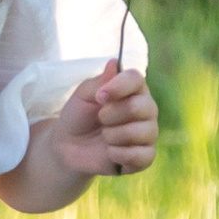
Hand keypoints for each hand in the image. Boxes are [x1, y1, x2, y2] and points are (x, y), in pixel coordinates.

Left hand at [48, 62, 157, 182]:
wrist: (69, 146)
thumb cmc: (79, 116)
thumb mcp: (83, 95)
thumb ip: (99, 82)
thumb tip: (114, 63)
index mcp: (133, 89)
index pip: (137, 79)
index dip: (118, 87)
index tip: (100, 97)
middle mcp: (146, 108)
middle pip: (139, 107)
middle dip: (111, 115)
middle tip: (100, 119)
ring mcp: (148, 132)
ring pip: (139, 132)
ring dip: (112, 136)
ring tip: (105, 136)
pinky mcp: (146, 156)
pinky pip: (141, 155)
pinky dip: (118, 154)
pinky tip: (110, 152)